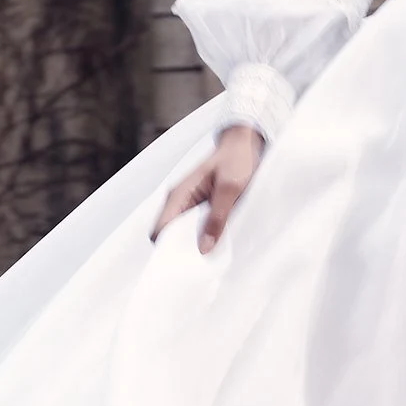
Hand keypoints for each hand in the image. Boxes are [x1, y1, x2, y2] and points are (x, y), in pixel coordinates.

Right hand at [153, 124, 266, 252]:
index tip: (183, 263)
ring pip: (182, 230)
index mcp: (179, 194)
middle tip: (201, 264)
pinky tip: (216, 240)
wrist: (245, 141)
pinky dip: (201, 234)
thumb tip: (203, 249)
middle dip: (182, 249)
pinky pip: (194, 224)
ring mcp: (188, 201)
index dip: (167, 248)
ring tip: (210, 255)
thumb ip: (217, 219)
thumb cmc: (237, 160)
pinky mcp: (199, 203)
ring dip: (193, 242)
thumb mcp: (230, 190)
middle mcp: (178, 199)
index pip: (160, 229)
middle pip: (169, 233)